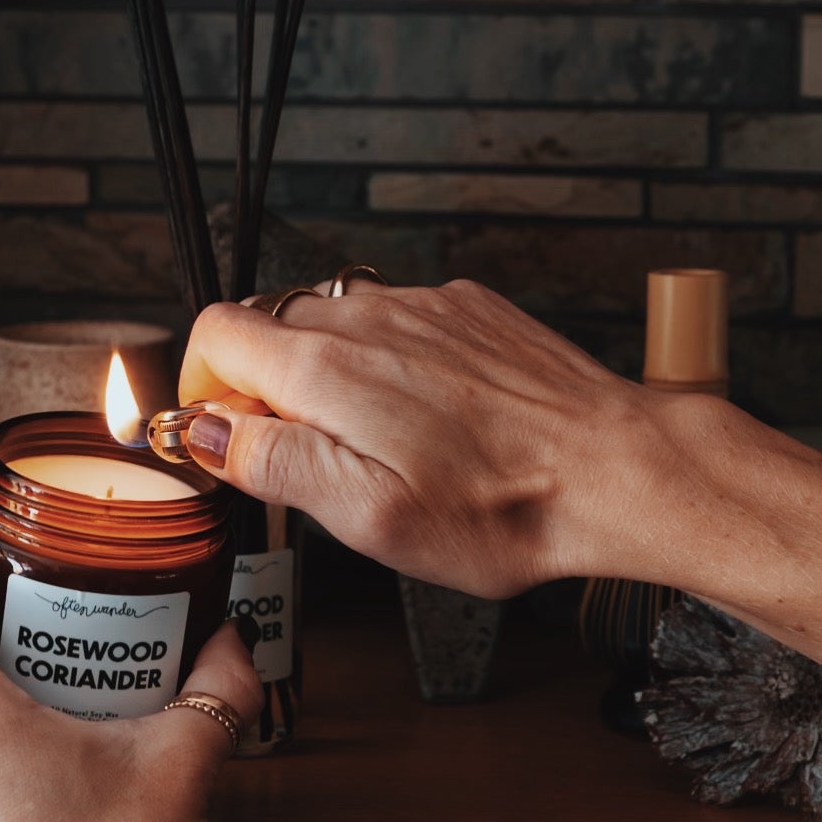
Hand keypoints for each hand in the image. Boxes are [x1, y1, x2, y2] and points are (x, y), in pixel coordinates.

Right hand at [177, 278, 713, 597]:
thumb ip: (272, 461)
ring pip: (334, 319)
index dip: (206, 385)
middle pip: (270, 324)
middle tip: (312, 454)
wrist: (616, 470)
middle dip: (268, 383)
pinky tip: (434, 414)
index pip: (215, 332)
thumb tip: (205, 427)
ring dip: (331, 370)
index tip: (231, 432)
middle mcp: (366, 316)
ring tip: (381, 438)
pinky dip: (391, 358)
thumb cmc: (500, 510)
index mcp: (326, 367)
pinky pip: (398, 318)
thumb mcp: (366, 516)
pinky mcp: (467, 307)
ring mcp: (422, 304)